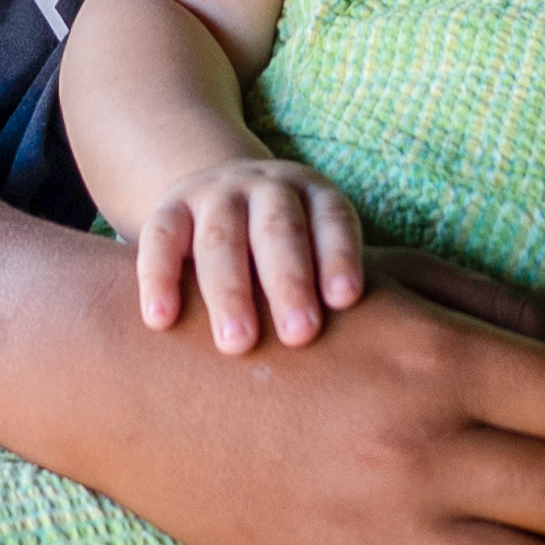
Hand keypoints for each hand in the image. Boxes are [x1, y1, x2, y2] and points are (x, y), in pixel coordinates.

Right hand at [133, 155, 363, 354]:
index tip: (346, 300)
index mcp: (314, 195)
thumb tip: (385, 356)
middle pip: (280, 230)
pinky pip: (161, 238)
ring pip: (222, 237)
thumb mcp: (318, 254)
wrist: (218, 202)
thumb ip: (338, 292)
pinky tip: (161, 319)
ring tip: (237, 343)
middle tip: (299, 336)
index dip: (341, 255)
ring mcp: (215, 194)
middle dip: (289, 282)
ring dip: (229, 289)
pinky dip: (159, 277)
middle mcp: (266, 188)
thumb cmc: (287, 258)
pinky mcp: (170, 209)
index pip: (334, 220)